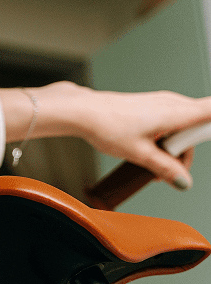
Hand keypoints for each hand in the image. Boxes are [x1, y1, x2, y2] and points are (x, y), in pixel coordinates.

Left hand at [3, 82, 210, 188]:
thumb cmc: (107, 126)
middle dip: (186, 152)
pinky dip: (164, 137)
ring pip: (184, 126)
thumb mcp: (139, 154)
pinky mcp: (153, 105)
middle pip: (198, 128)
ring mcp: (163, 102)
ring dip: (173, 147)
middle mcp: (173, 103)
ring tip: (149, 160)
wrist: (83, 112)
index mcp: (176, 112)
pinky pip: (171, 121)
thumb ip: (165, 168)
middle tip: (165, 170)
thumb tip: (183, 182)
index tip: (200, 144)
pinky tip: (147, 148)